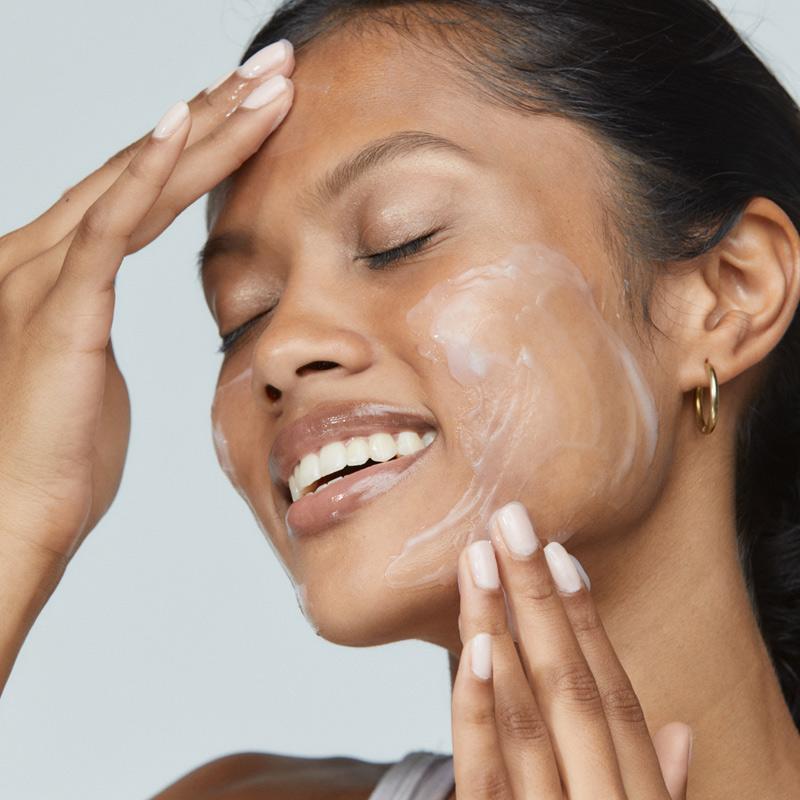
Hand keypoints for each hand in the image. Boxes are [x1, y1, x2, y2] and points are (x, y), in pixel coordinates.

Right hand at [0, 42, 294, 564]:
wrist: (17, 516)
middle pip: (145, 166)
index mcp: (60, 271)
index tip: (256, 110)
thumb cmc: (57, 456)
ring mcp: (47, 273)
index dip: (201, 144)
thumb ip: (99, 329)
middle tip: (275, 70)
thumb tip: (118, 322)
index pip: (142, 189)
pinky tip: (186, 123)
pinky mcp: (60, 307)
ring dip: (207, 126)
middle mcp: (46, 255)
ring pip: (139, 180)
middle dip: (215, 112)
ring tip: (266, 83)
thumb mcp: (91, 373)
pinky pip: (111, 226)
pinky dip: (149, 173)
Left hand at [452, 501, 691, 798]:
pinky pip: (484, 772)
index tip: (560, 555)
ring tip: (480, 557)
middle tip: (511, 521)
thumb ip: (662, 785)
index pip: (614, 695)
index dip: (586, 621)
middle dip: (538, 597)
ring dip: (499, 626)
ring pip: (524, 714)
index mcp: (635, 794)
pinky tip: (474, 646)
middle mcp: (600, 798)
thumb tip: (683, 731)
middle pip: (570, 685)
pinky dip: (479, 708)